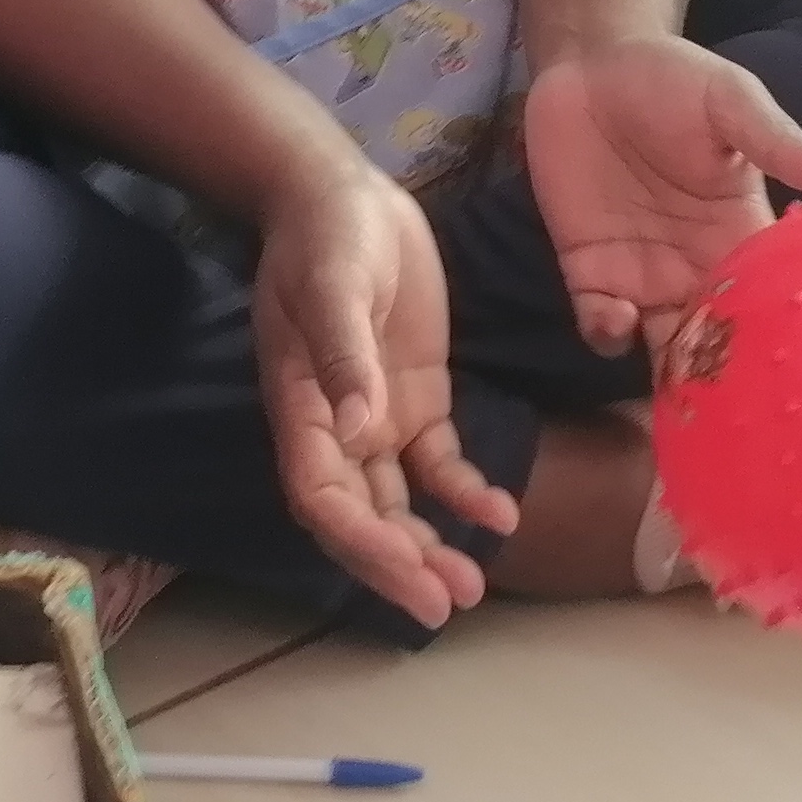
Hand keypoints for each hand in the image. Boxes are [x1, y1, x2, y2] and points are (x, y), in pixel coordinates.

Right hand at [252, 166, 520, 626]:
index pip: (322, 497)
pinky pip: (438, 463)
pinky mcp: (417, 399)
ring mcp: (377, 418)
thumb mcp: (334, 284)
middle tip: (445, 606)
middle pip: (360, 517)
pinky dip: (464, 494)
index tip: (406, 571)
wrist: (344, 195)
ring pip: (398, 503)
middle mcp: (335, 428)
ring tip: (471, 587)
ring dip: (428, 547)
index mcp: (301, 409)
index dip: (359, 542)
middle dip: (397, 566)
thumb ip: (344, 355)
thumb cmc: (328, 236)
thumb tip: (356, 430)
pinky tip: (501, 516)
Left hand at [521, 38, 801, 354]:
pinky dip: (608, 335)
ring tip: (677, 385)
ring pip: (662, 348)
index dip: (781, 335)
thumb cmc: (671, 77)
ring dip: (669, 373)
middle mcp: (698, 266)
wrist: (589, 65)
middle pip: (720, 341)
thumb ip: (778, 142)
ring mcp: (643, 275)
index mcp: (742, 233)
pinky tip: (614, 318)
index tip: (797, 368)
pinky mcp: (589, 273)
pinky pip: (601, 326)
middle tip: (733, 404)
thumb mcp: (731, 100)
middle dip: (726, 375)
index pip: (772, 299)